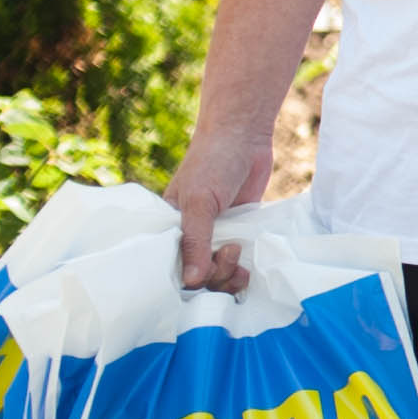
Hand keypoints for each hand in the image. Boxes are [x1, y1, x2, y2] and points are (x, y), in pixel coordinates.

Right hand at [164, 125, 268, 292]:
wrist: (244, 136)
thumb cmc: (212, 163)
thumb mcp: (199, 203)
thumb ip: (195, 242)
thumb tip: (192, 282)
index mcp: (168, 230)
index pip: (171, 270)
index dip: (187, 279)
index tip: (204, 272)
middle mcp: (189, 237)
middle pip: (198, 278)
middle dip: (215, 275)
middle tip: (230, 252)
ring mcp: (215, 237)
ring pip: (219, 275)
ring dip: (230, 275)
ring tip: (238, 253)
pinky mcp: (238, 232)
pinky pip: (237, 263)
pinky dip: (243, 270)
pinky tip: (250, 268)